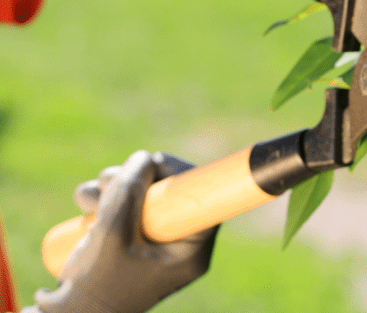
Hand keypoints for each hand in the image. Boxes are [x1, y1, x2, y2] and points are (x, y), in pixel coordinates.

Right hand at [31, 151, 218, 312]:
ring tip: (87, 199)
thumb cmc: (96, 286)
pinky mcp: (132, 239)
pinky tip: (86, 207)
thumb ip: (128, 193)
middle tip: (107, 181)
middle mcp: (178, 245)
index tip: (156, 163)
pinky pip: (126, 208)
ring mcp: (155, 242)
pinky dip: (106, 199)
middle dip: (137, 179)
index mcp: (190, 252)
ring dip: (114, 187)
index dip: (182, 174)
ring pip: (145, 196)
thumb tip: (144, 158)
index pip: (204, 201)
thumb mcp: (112, 235)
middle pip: (172, 193)